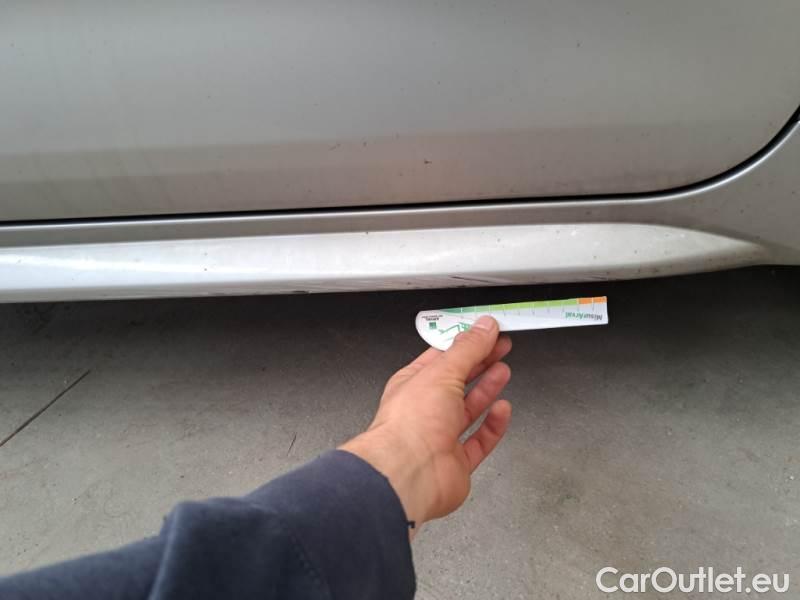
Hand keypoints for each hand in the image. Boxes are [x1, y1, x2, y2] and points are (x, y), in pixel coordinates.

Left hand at [340, 316, 511, 533]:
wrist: (408, 474)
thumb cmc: (409, 425)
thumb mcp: (443, 372)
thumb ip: (468, 349)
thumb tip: (484, 327)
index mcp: (413, 384)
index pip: (442, 357)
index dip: (466, 342)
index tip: (488, 332)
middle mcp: (425, 410)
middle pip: (458, 381)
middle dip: (480, 363)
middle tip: (501, 348)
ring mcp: (440, 437)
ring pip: (468, 410)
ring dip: (487, 390)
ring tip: (503, 372)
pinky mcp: (455, 462)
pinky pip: (479, 441)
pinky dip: (493, 426)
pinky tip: (502, 411)